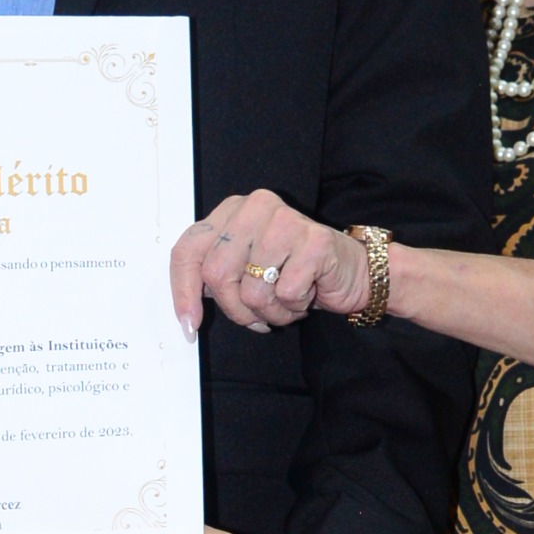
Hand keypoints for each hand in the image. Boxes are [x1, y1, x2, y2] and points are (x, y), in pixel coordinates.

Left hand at [171, 190, 369, 339]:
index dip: (182, 292)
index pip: (187, 250)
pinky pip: (285, 294)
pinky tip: (306, 294)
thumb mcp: (244, 270)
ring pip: (252, 290)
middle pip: (216, 274)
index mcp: (230, 211)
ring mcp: (285, 221)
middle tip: (255, 317)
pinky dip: (293, 307)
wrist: (350, 271)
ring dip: (268, 312)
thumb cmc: (293, 271)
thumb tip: (187, 314)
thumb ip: (214, 277)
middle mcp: (254, 208)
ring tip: (285, 302)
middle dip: (235, 309)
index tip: (189, 324)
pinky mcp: (314, 241)